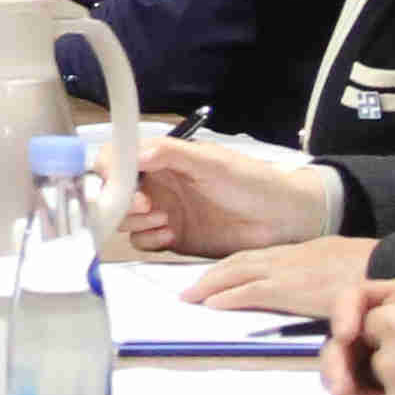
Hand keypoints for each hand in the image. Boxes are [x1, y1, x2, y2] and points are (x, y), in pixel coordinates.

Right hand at [125, 132, 343, 256]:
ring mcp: (164, 211)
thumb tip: (133, 152)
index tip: (117, 182)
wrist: (283, 219)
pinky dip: (149, 239)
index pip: (119, 159)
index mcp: (164, 159)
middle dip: (120, 201)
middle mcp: (159, 184)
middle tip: (145, 205)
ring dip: (135, 221)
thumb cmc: (254, 182)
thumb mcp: (211, 162)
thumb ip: (170, 154)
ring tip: (163, 219)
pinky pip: (143, 241)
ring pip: (125, 219)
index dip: (110, 171)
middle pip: (114, 192)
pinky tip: (170, 234)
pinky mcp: (172, 238)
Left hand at [180, 235, 373, 326]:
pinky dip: (227, 297)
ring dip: (209, 285)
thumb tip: (316, 288)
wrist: (384, 267)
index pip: (256, 256)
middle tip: (190, 288)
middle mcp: (287, 256)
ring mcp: (286, 271)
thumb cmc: (372, 271)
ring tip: (189, 297)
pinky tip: (210, 304)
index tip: (215, 275)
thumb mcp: (341, 268)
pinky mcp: (289, 289)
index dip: (231, 266)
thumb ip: (322, 276)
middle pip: (239, 261)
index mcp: (299, 251)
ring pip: (236, 273)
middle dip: (212, 274)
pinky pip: (250, 291)